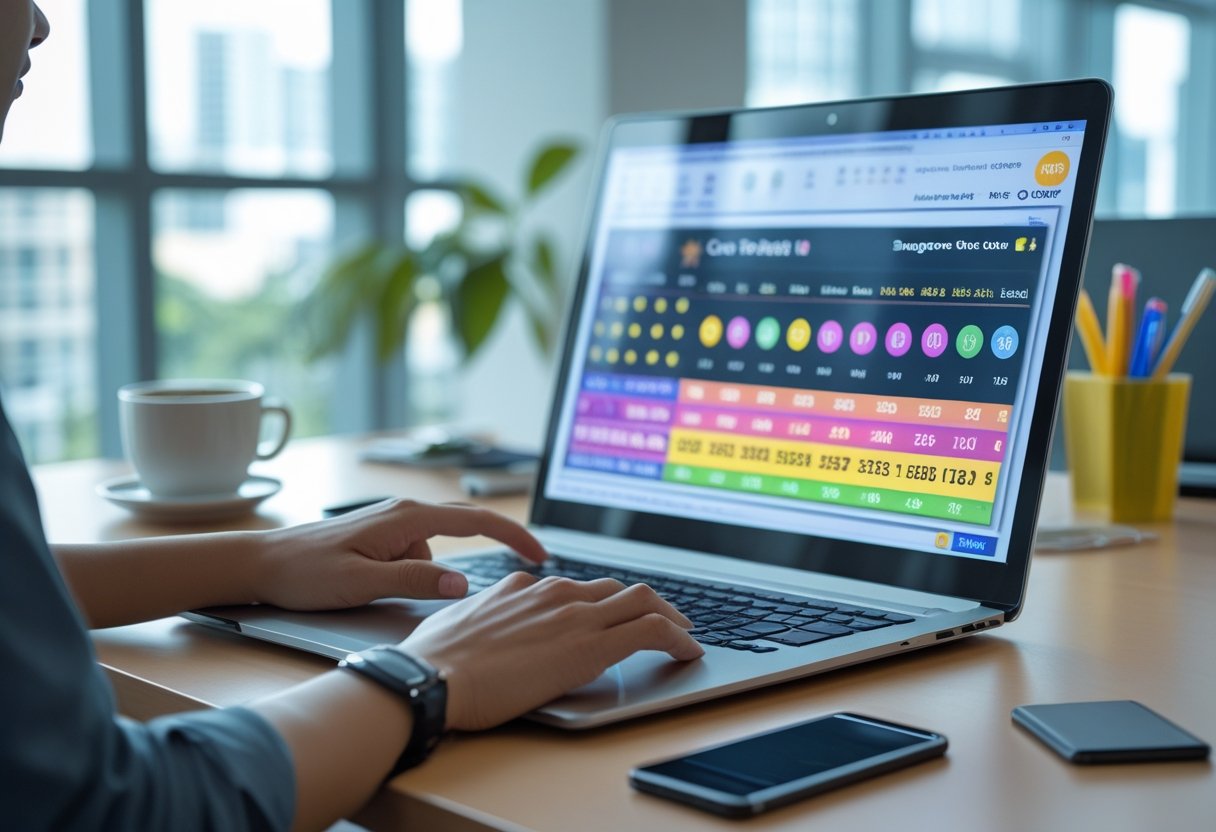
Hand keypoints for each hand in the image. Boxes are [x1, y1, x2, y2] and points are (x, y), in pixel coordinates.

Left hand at [252, 499, 546, 609]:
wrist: (262, 563)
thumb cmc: (305, 573)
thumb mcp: (361, 584)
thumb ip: (414, 582)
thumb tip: (462, 586)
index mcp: (406, 518)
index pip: (476, 521)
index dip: (514, 535)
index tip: (541, 553)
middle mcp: (404, 512)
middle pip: (467, 525)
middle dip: (496, 545)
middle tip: (524, 569)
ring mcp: (393, 521)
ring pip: (435, 550)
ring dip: (426, 575)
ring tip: (376, 592)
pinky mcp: (382, 534)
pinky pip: (415, 554)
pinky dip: (412, 573)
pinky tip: (376, 588)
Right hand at [400, 573, 704, 729]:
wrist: (431, 677)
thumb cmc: (435, 659)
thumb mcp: (463, 621)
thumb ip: (490, 613)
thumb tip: (493, 617)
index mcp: (526, 588)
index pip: (580, 587)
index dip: (605, 600)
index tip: (615, 613)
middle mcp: (556, 593)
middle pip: (618, 588)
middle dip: (648, 604)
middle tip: (665, 621)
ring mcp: (575, 616)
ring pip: (643, 600)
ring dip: (670, 617)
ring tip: (684, 635)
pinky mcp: (590, 645)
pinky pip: (650, 630)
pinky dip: (677, 638)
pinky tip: (687, 651)